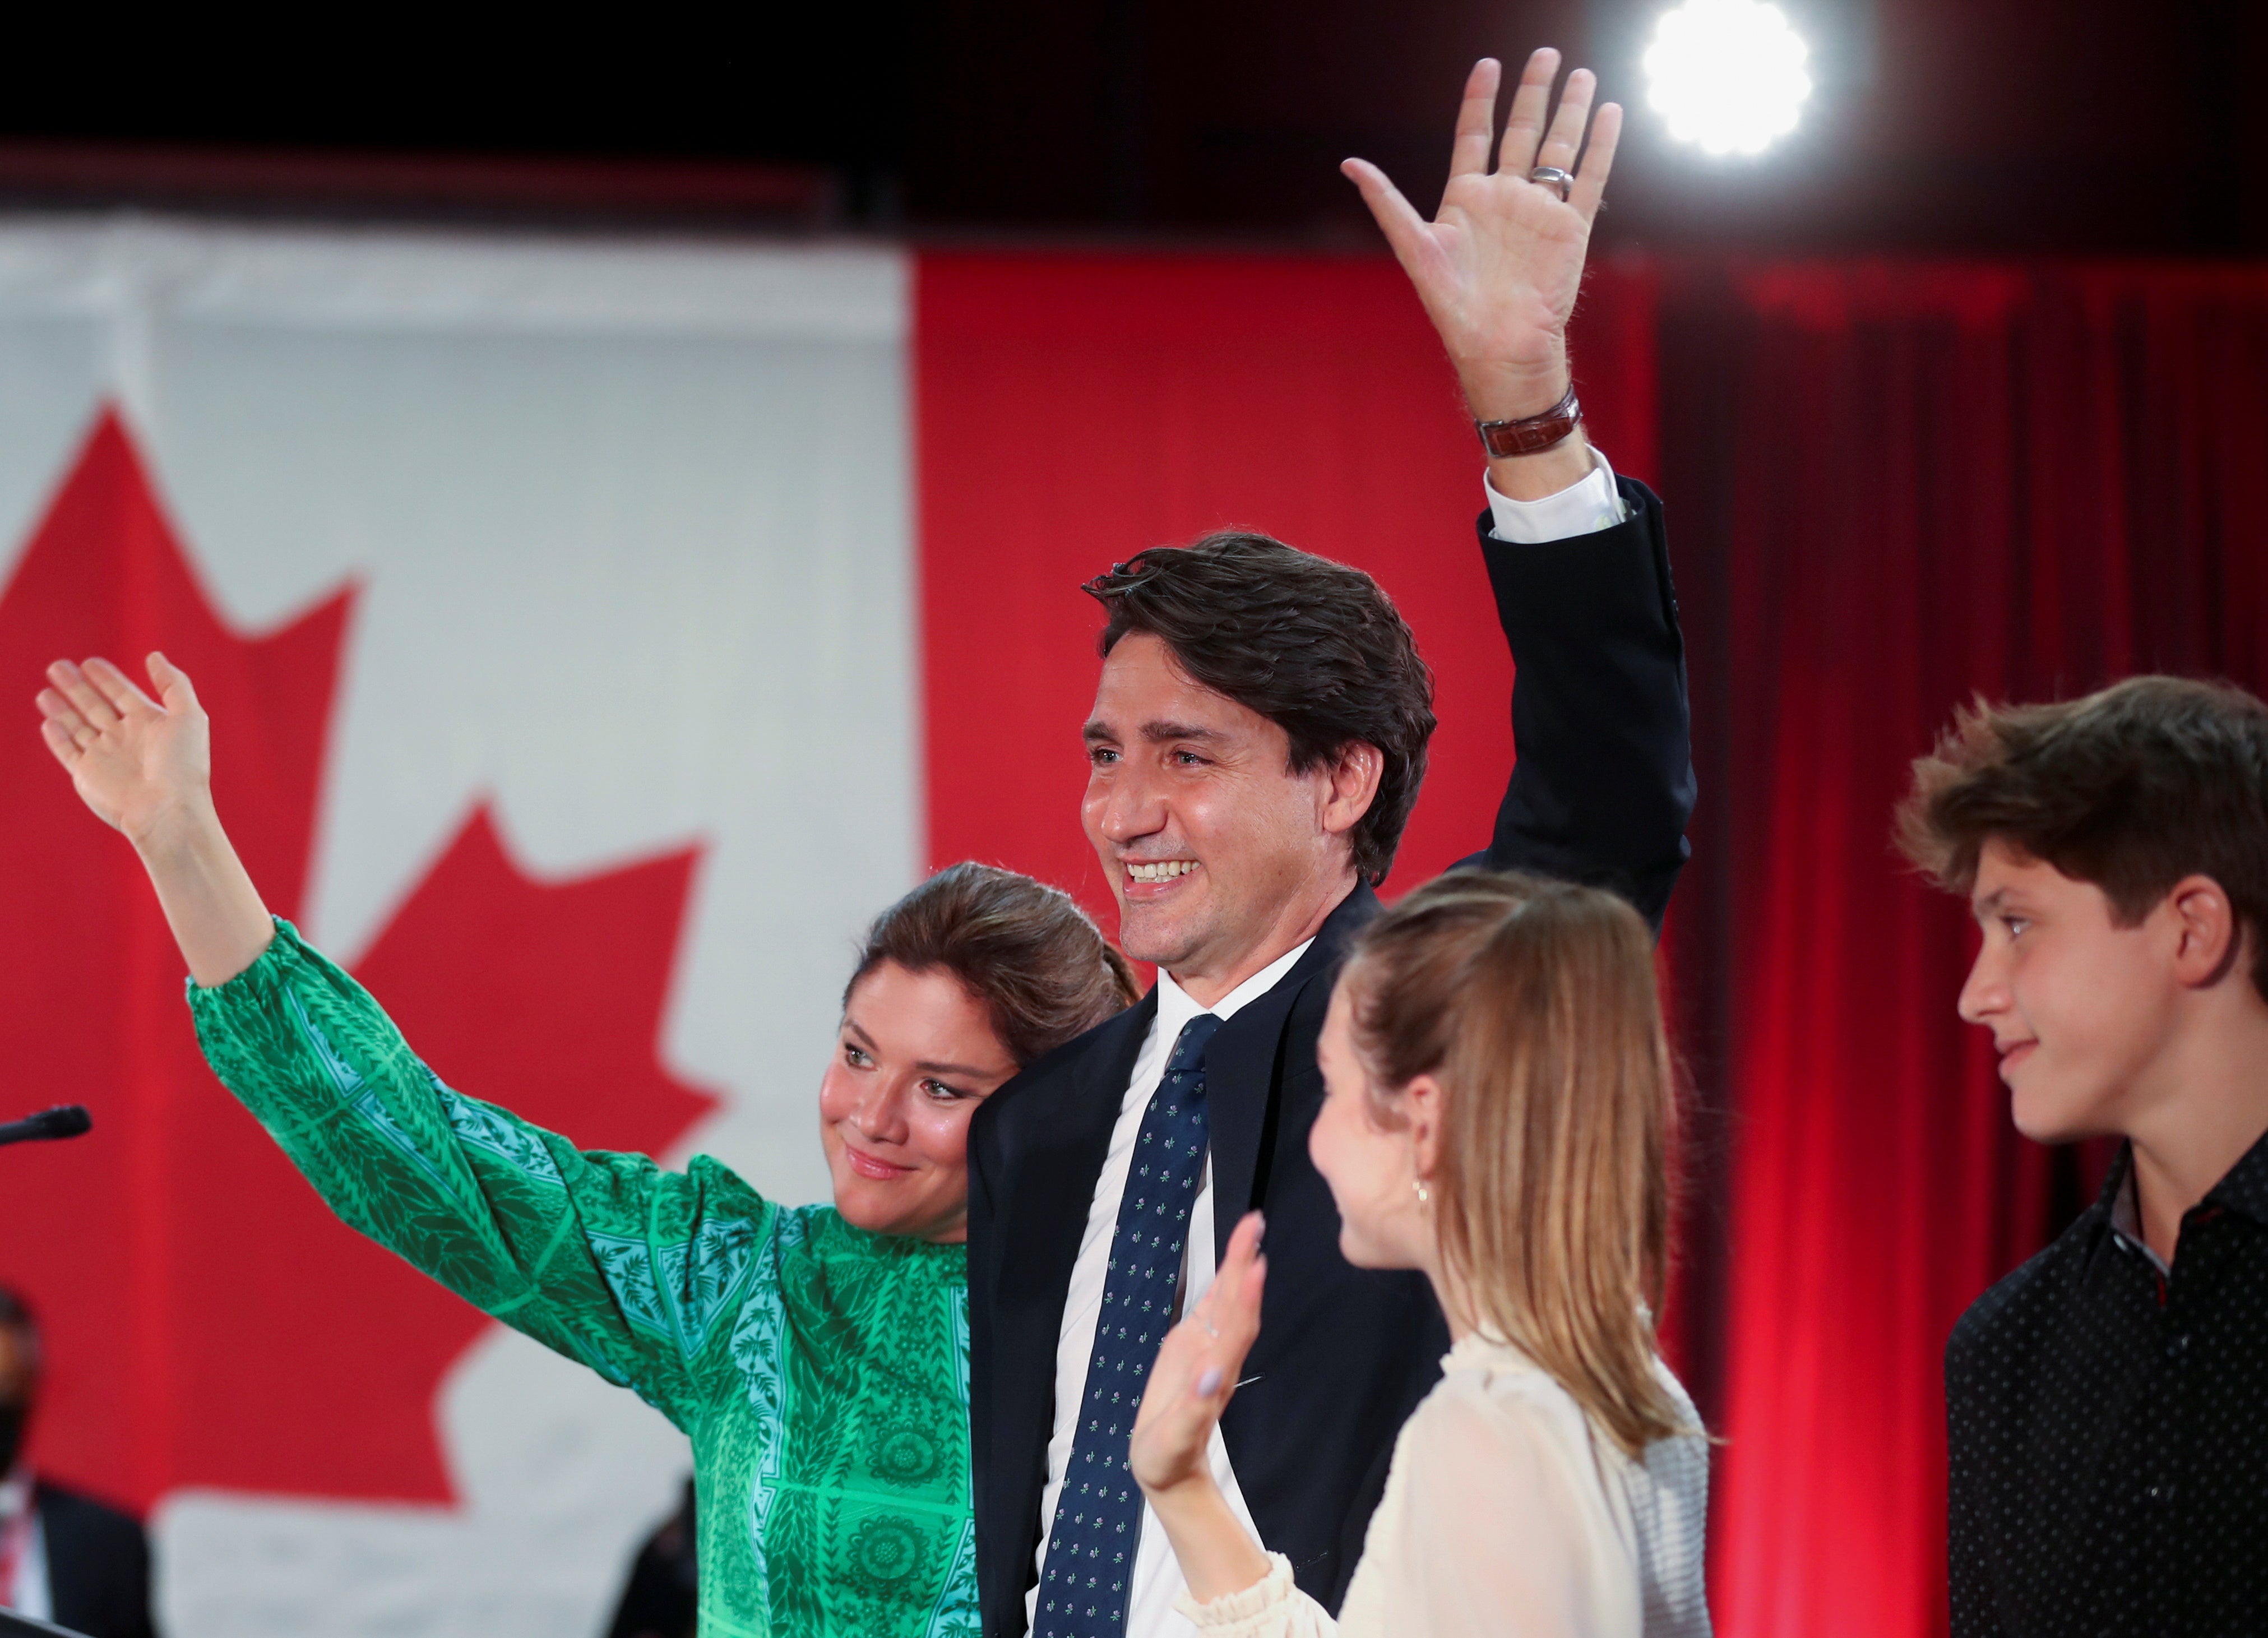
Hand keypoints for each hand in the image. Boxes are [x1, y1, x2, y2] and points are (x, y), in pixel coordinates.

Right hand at [38, 653, 214, 847]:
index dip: (107, 678)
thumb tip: (154, 655)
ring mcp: (106, 756)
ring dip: (62, 707)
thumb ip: (174, 684)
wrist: (166, 810)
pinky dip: (58, 737)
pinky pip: (68, 751)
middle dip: (77, 687)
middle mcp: (126, 739)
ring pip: (77, 726)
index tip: (90, 662)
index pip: (123, 694)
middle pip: (96, 706)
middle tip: (58, 666)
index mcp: (151, 724)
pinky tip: (49, 720)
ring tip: (46, 690)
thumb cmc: (183, 765)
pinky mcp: (87, 775)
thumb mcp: (189, 716)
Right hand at [1130, 1212, 1266, 1498]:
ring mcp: (1208, 1350)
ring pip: (1227, 1302)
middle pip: (1236, 1304)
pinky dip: (1222, 1283)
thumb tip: (1212, 1377)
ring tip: (1248, 1230)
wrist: (1170, 1469)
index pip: (1235, 1329)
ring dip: (1238, 1266)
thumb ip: (1194, 1411)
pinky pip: (1212, 1310)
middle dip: (1244, 1264)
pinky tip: (1232, 1262)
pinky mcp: (1194, 1349)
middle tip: (1254, 1223)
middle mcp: (1217, 1357)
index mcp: (1215, 1375)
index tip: (1255, 1264)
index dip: (1244, 1297)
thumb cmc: (1170, 1457)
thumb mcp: (1176, 1440)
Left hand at [1343, 51, 1621, 423]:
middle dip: (1534, 92)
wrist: (1498, 345)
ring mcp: (1539, 210)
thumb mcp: (1414, 246)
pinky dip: (1600, 145)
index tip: (1488, 64)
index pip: (1475, 134)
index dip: (1480, 99)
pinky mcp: (1570, 228)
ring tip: (1580, 72)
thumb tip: (1349, 163)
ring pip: (1559, 147)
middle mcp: (1505, 198)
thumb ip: (1387, 201)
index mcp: (1466, 198)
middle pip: (1522, 131)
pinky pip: (1589, 178)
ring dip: (1569, 109)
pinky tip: (1608, 112)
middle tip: (1546, 53)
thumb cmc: (1452, 304)